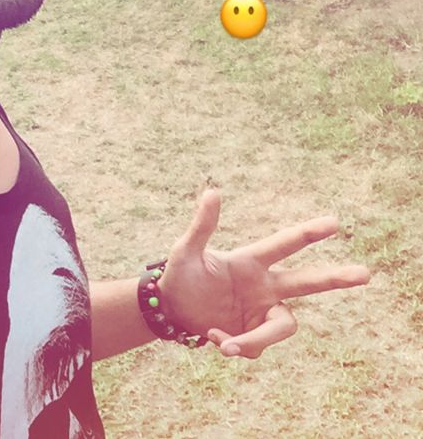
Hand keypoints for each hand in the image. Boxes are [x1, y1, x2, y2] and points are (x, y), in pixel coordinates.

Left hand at [158, 190, 369, 358]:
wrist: (172, 310)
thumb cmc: (180, 274)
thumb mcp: (186, 251)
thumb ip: (202, 226)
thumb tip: (212, 191)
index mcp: (251, 261)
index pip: (285, 244)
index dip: (309, 233)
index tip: (334, 222)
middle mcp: (264, 285)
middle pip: (308, 282)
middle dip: (336, 278)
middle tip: (366, 274)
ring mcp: (262, 311)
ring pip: (284, 327)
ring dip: (258, 339)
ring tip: (226, 344)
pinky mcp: (254, 335)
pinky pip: (257, 346)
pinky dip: (237, 345)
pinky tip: (215, 338)